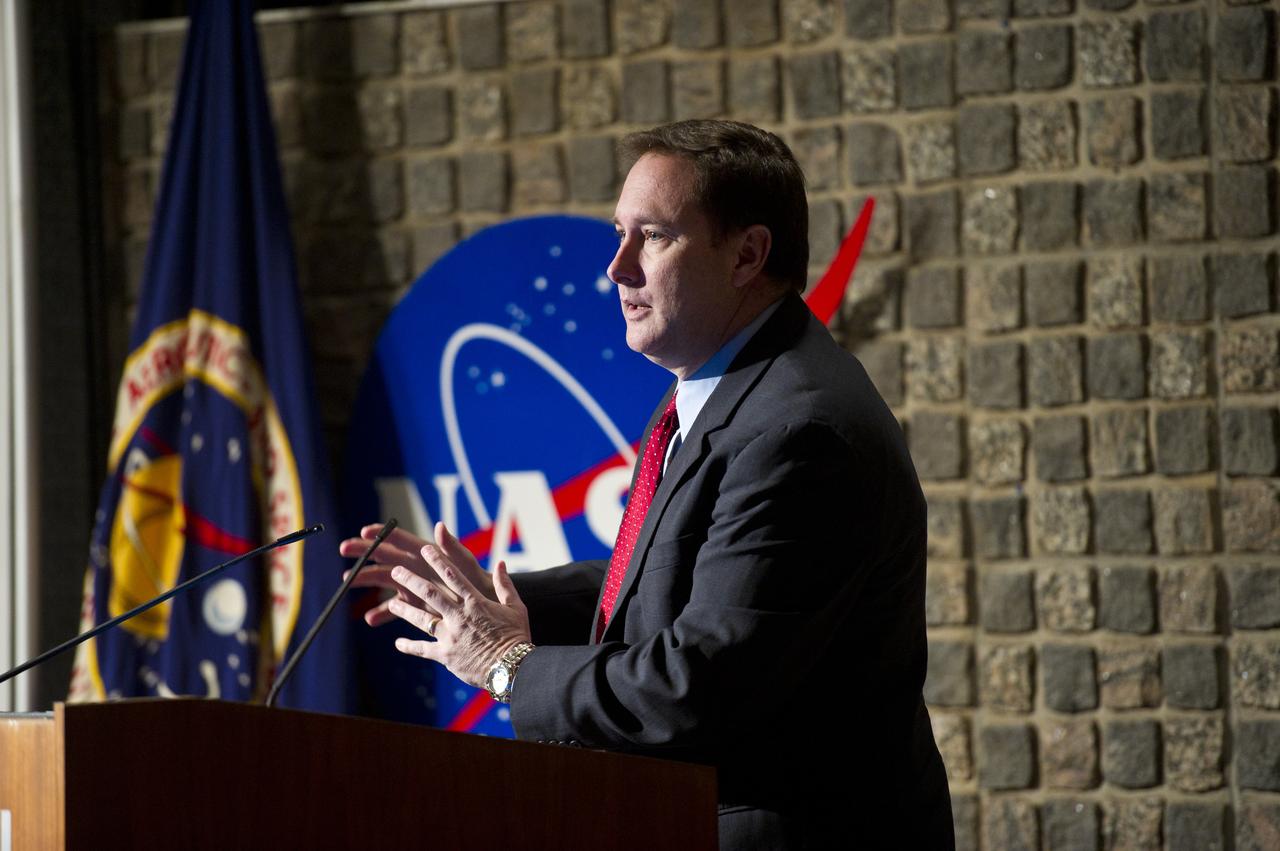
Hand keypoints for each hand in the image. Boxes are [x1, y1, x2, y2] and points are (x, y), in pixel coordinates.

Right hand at [338, 522, 495, 625]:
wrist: (483, 605)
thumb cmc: (477, 580)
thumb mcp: (466, 565)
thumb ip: (453, 548)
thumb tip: (441, 526)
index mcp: (425, 553)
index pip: (400, 539)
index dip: (383, 533)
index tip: (364, 530)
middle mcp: (414, 566)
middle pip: (384, 556)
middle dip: (364, 551)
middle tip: (344, 548)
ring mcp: (411, 585)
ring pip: (383, 579)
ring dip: (365, 579)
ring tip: (347, 581)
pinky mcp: (412, 604)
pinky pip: (393, 607)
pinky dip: (381, 612)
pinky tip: (370, 619)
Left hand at [389, 556, 530, 689]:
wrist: (511, 668)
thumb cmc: (516, 636)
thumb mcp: (516, 607)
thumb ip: (505, 585)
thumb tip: (501, 564)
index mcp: (475, 602)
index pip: (453, 576)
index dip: (438, 560)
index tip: (426, 549)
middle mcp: (458, 616)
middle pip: (430, 593)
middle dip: (411, 580)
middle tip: (396, 571)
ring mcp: (450, 635)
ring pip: (421, 619)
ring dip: (404, 610)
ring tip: (392, 602)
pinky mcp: (445, 655)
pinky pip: (423, 649)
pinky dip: (409, 646)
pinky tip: (397, 643)